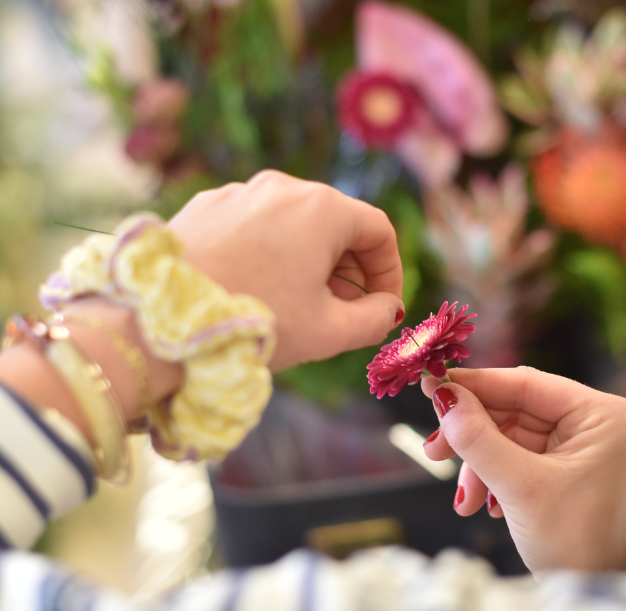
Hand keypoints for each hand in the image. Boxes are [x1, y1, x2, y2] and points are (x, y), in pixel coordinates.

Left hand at [169, 171, 404, 370]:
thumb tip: (387, 309)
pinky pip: (256, 225)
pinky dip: (271, 252)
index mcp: (322, 209)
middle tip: (344, 311)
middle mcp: (284, 187)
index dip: (390, 272)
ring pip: (296, 223)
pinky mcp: (207, 205)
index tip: (382, 306)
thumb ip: (375, 319)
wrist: (160, 321)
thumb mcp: (331, 332)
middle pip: (338, 223)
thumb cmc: (255, 323)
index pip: (379, 231)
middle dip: (350, 269)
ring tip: (299, 303)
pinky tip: (257, 288)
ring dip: (311, 261)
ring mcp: (241, 192)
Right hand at [421, 367, 625, 573]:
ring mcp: (583, 450)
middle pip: (515, 410)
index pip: (526, 383)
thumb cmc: (579, 545)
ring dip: (480, 466)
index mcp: (602, 415)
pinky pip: (520, 461)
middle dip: (473, 437)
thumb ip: (478, 439)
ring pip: (511, 439)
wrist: (597, 599)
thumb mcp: (521, 488)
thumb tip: (443, 396)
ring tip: (467, 501)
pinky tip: (488, 507)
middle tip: (434, 451)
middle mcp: (596, 425)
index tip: (430, 386)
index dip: (474, 386)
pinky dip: (495, 479)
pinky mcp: (568, 474)